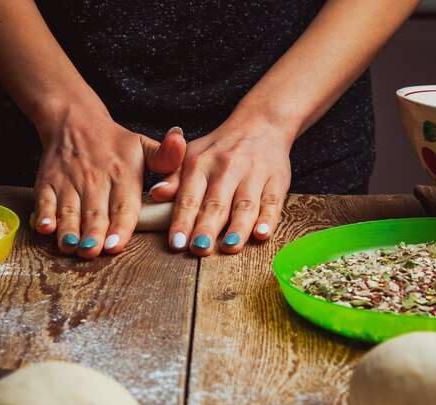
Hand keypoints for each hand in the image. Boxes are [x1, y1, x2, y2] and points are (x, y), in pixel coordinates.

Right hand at [33, 106, 184, 257]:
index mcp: (122, 175)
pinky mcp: (48, 182)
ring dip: (69, 230)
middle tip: (93, 252)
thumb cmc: (114, 143)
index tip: (115, 244)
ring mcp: (69, 181)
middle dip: (93, 234)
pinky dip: (44, 215)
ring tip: (71, 247)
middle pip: (95, 212)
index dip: (119, 226)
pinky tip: (46, 229)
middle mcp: (95, 179)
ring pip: (69, 210)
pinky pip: (44, 200)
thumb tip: (181, 141)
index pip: (123, 205)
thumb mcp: (143, 145)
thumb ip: (166, 156)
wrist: (74, 120)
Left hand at [149, 114, 291, 254]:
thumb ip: (173, 177)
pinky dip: (268, 219)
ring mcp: (255, 173)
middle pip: (216, 203)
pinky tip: (261, 234)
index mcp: (201, 163)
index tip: (176, 243)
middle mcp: (228, 166)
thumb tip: (157, 193)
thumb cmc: (219, 150)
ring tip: (229, 247)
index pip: (189, 197)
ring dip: (238, 227)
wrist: (260, 124)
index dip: (182, 221)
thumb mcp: (191, 156)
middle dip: (207, 227)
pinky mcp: (278, 179)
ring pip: (245, 204)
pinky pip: (273, 202)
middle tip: (199, 249)